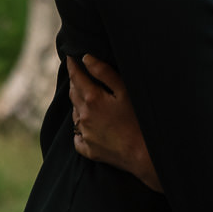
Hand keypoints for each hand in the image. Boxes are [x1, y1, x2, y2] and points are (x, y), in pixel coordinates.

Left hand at [68, 55, 161, 191]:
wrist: (143, 153)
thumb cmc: (138, 119)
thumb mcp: (124, 90)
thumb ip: (104, 72)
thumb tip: (86, 58)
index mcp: (92, 99)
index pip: (76, 77)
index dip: (72, 66)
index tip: (69, 57)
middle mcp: (83, 116)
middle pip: (73, 94)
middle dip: (75, 82)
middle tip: (78, 74)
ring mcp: (84, 134)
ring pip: (75, 114)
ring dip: (78, 104)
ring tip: (87, 99)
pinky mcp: (88, 149)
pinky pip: (78, 137)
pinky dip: (81, 129)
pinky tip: (89, 126)